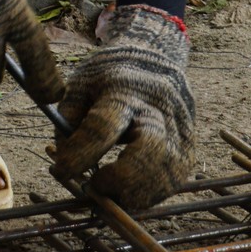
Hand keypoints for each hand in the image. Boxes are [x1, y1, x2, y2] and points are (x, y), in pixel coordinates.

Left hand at [50, 4, 194, 211]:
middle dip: (119, 179)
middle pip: (150, 150)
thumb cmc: (109, 74)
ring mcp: (180, 129)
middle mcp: (158, 108)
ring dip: (134, 194)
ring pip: (167, 173)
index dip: (79, 154)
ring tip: (110, 191)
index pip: (103, 127)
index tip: (60, 170)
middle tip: (95, 185)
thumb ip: (67, 119)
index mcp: (124, 88)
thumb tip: (63, 161)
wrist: (154, 56)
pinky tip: (129, 190)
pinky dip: (149, 194)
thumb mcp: (80, 84)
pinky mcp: (190, 147)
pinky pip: (173, 181)